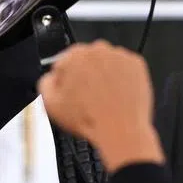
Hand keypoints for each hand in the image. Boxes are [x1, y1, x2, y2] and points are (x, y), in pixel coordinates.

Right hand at [37, 41, 164, 172]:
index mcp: (74, 55)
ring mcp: (119, 56)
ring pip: (106, 63)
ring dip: (104, 76)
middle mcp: (98, 50)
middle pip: (86, 60)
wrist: (121, 131)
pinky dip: (122, 78)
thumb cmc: (90, 119)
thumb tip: (51, 77)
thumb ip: (46, 82)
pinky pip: (125, 68)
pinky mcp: (137, 64)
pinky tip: (117, 96)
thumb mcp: (50, 104)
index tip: (70, 91)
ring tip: (103, 99)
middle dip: (85, 75)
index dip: (65, 80)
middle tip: (87, 98)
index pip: (64, 62)